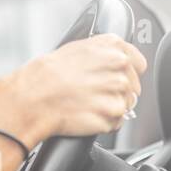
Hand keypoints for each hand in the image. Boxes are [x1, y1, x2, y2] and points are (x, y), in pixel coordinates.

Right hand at [0, 34, 148, 141]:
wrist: (32, 98)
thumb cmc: (46, 75)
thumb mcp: (76, 49)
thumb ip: (103, 54)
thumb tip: (117, 62)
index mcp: (112, 47)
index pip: (138, 64)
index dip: (127, 74)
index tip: (115, 80)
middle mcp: (118, 67)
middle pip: (133, 87)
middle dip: (117, 94)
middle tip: (93, 95)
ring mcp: (116, 91)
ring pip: (125, 105)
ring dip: (110, 109)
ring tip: (86, 105)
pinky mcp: (112, 114)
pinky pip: (116, 122)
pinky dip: (104, 123)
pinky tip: (85, 115)